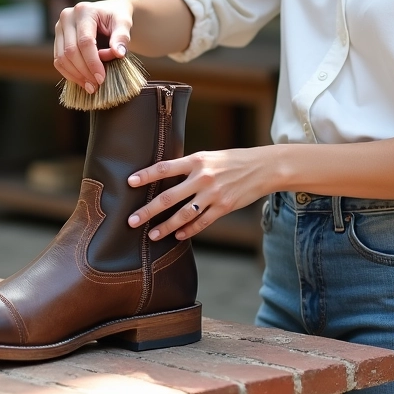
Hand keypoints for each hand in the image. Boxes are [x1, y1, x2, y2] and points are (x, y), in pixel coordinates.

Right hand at [53, 0, 134, 94]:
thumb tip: (118, 53)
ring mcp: (59, 28)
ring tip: (91, 87)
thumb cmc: (118, 18)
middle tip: (96, 86)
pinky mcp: (57, 39)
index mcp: (84, 11)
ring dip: (76, 76)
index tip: (101, 78)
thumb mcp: (124, 23)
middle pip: (70, 51)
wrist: (109, 14)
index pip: (85, 41)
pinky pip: (58, 61)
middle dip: (84, 71)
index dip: (92, 62)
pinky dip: (70, 74)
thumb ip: (122, 37)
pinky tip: (83, 82)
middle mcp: (67, 17)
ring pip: (61, 58)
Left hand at [125, 146, 275, 240]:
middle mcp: (203, 177)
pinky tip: (178, 236)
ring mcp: (213, 194)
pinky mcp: (224, 207)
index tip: (129, 182)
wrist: (263, 167)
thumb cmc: (233, 161)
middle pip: (169, 197)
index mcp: (197, 161)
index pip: (166, 168)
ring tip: (152, 235)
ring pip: (183, 214)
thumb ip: (190, 167)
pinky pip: (202, 222)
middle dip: (148, 210)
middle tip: (131, 221)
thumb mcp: (210, 157)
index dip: (146, 175)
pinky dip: (188, 231)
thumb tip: (166, 177)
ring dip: (165, 227)